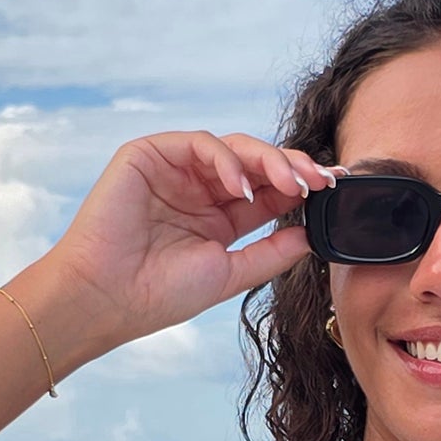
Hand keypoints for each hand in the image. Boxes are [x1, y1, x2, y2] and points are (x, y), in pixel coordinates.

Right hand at [46, 130, 340, 351]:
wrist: (106, 298)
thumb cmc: (158, 294)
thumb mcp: (229, 275)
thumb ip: (269, 253)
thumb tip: (311, 236)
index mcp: (219, 217)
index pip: (269, 192)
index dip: (301, 186)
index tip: (333, 190)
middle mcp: (200, 189)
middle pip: (257, 164)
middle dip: (293, 168)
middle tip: (320, 181)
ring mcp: (176, 170)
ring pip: (233, 147)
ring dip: (267, 160)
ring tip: (289, 183)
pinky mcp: (150, 154)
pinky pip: (198, 143)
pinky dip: (225, 159)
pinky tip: (241, 186)